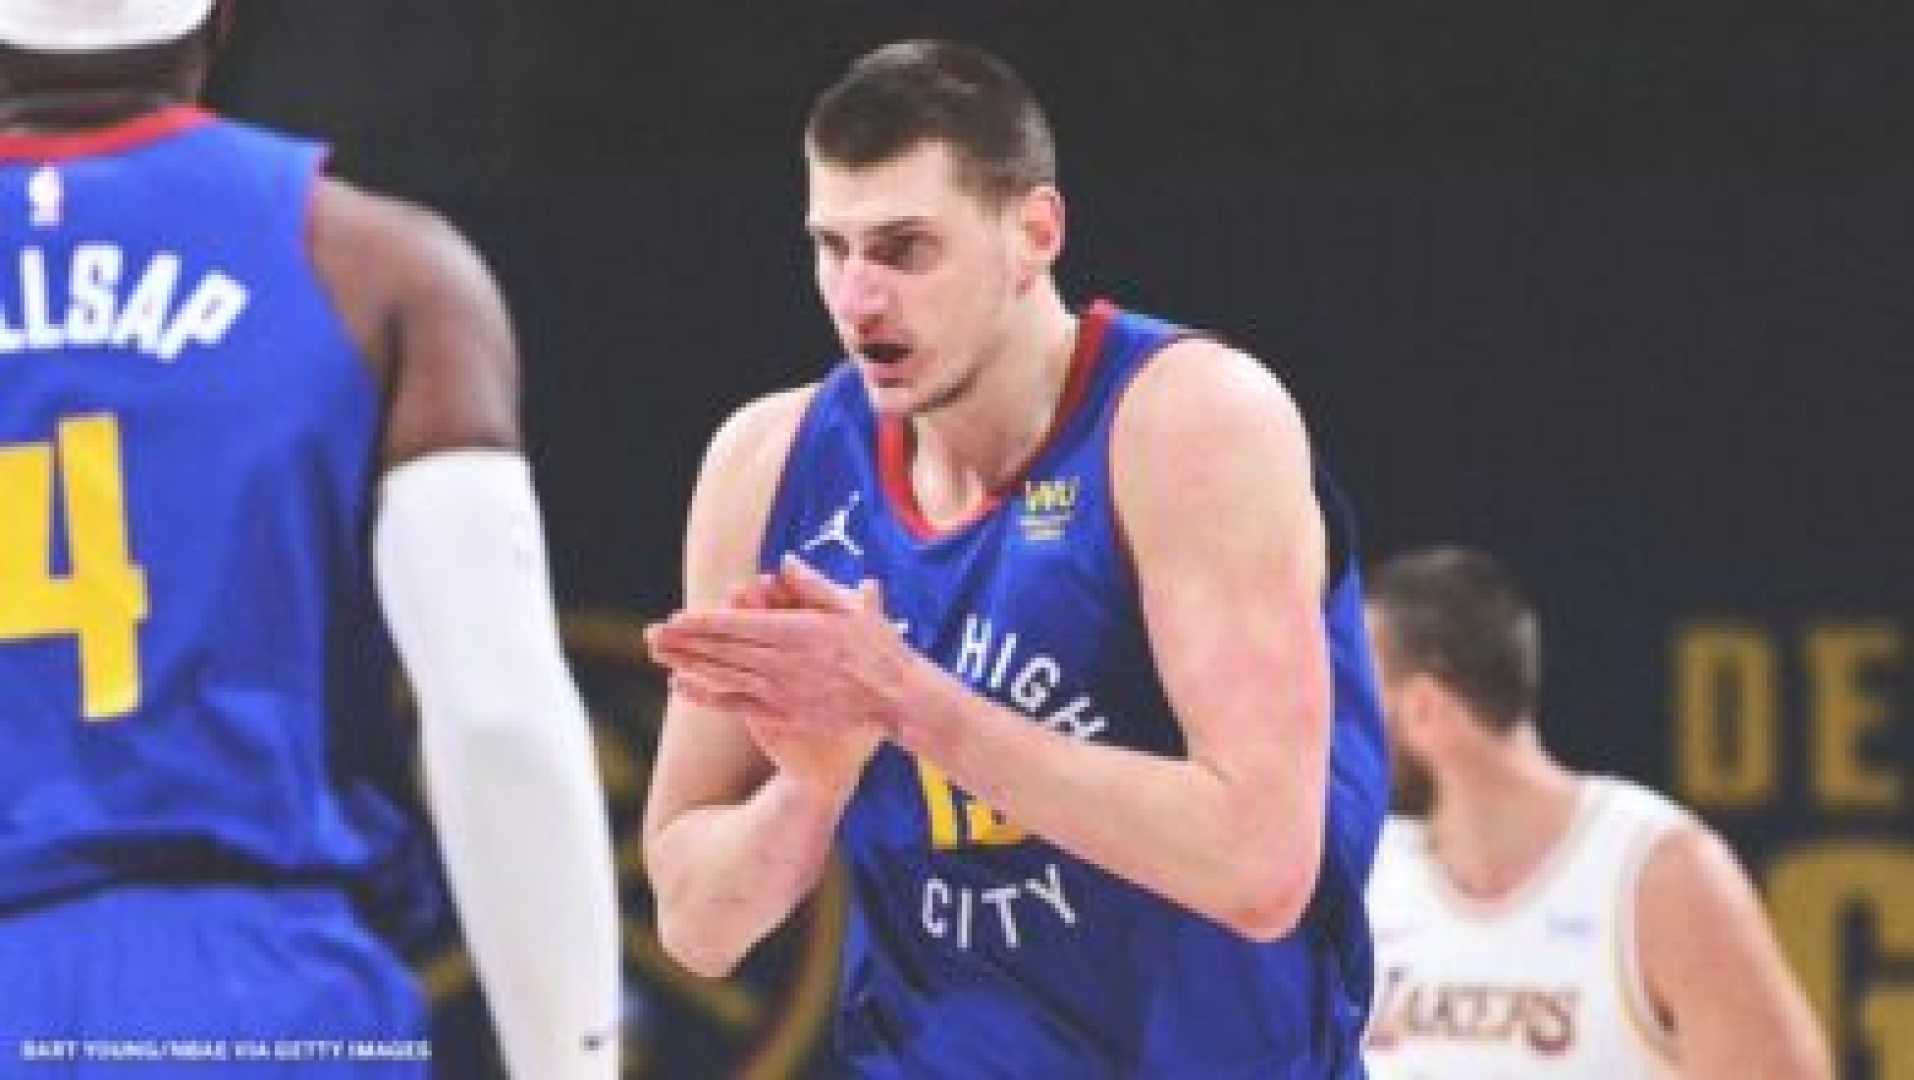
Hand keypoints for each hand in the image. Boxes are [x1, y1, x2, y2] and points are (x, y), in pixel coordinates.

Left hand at [646, 555, 905, 789]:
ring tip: (657, 654)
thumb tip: (783, 561)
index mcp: (798, 632)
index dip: (704, 624)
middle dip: (684, 642)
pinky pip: (735, 704)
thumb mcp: (852, 606)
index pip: (739, 627)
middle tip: (650, 635)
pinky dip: (706, 695)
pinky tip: (680, 686)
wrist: (896, 698)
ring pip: (723, 676)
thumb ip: (814, 584)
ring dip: (687, 664)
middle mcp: (783, 663)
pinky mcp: (782, 713)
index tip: (675, 618)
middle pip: (723, 651)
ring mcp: (780, 691)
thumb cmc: (878, 647)